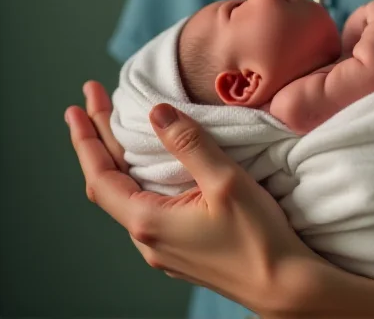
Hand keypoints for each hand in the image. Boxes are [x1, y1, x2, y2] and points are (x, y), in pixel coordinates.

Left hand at [65, 81, 318, 315]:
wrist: (283, 287)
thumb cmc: (257, 237)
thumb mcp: (226, 181)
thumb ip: (190, 144)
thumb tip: (157, 111)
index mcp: (149, 221)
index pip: (101, 175)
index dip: (86, 138)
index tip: (77, 106)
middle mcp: (148, 238)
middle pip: (109, 183)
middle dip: (98, 139)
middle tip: (92, 100)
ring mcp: (163, 247)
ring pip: (127, 195)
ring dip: (117, 158)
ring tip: (116, 128)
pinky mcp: (181, 249)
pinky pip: (147, 205)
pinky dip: (139, 175)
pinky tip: (151, 166)